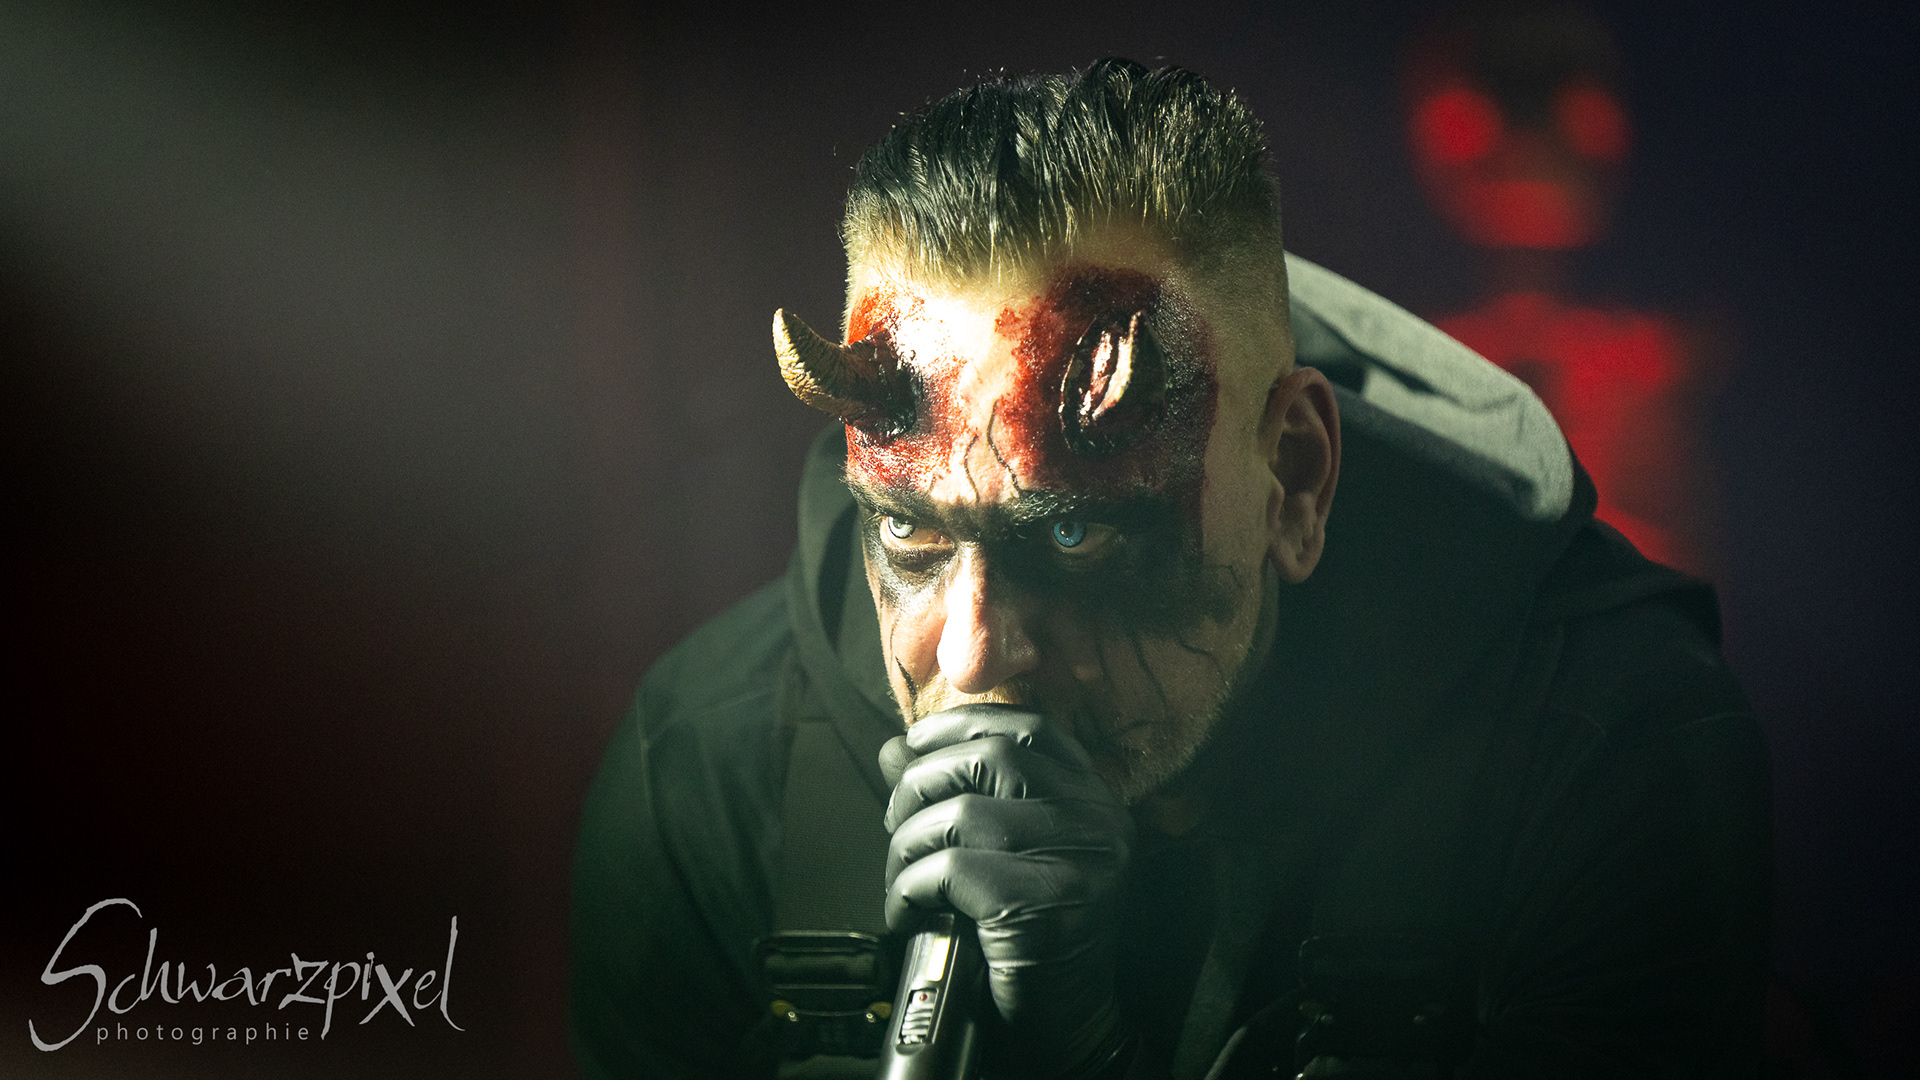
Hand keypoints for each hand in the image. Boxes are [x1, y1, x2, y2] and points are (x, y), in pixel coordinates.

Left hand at [881, 704, 1134, 1076]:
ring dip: (906, 845)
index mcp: (1096, 801)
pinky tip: (908, 916)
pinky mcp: (1042, 905)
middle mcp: (1098, 822)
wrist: (1067, 1029)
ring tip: (901, 881)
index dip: (961, 725)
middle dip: (920, 783)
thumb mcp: (999, 854)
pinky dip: (909, 889)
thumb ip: (957, 795)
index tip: (915, 744)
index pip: (1030, 729)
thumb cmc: (1027, 939)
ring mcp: (1078, 862)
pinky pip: (949, 871)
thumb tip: (890, 750)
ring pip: (959, 814)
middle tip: (895, 824)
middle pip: (989, 758)